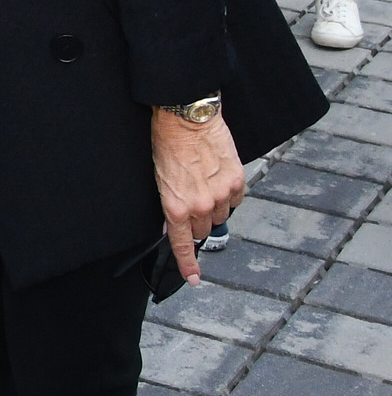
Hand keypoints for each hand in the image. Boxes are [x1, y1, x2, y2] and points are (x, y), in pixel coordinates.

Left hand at [153, 108, 244, 284]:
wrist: (186, 116)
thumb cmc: (166, 142)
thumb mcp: (158, 177)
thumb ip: (169, 203)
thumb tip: (172, 222)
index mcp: (175, 205)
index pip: (182, 243)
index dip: (188, 264)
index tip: (193, 278)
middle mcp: (200, 205)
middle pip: (202, 230)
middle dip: (195, 222)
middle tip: (190, 201)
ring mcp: (221, 194)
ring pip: (220, 215)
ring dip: (212, 206)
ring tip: (202, 183)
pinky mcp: (236, 180)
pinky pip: (234, 199)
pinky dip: (227, 193)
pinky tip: (216, 177)